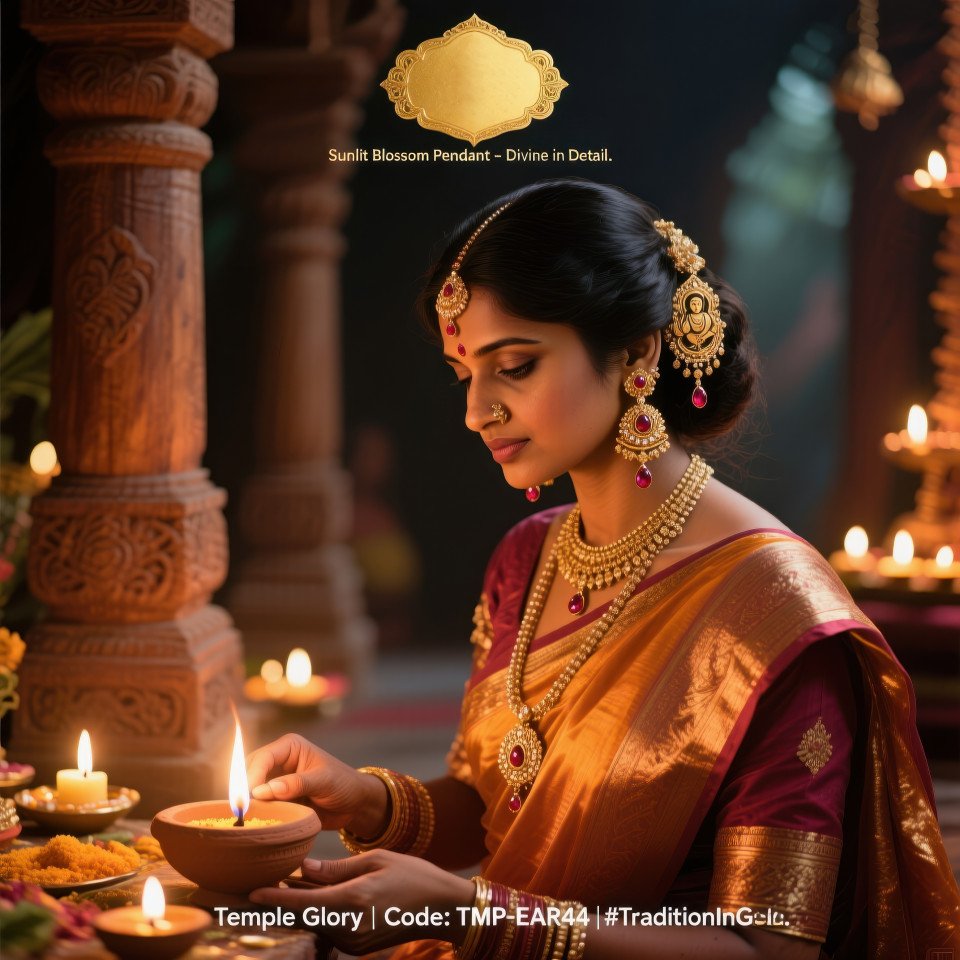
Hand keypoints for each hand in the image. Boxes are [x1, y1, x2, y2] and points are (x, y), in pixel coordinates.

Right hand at [246, 733, 387, 835]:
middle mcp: (279, 760)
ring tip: (250, 818)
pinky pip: (259, 803)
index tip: (250, 799)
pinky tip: (256, 822)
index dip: (252, 777)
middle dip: (246, 789)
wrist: (354, 804)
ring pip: (251, 788)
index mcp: (290, 746)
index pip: (262, 758)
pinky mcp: (277, 798)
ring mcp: (276, 779)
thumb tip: (264, 790)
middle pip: (250, 771)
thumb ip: (296, 784)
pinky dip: (256, 812)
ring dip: (250, 802)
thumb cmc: (344, 785)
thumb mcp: (324, 782)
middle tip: (246, 811)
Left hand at [250, 850, 475, 954]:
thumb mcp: (376, 860)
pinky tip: (313, 899)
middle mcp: (350, 928)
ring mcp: (354, 942)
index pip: (303, 903)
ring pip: (315, 925)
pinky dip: (317, 915)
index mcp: (353, 901)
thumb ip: (336, 868)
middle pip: (304, 918)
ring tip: (284, 889)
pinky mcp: (359, 947)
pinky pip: (329, 930)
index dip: (276, 899)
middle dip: (281, 905)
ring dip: (299, 910)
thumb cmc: (413, 876)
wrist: (442, 907)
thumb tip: (304, 868)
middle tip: (260, 891)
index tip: (252, 894)